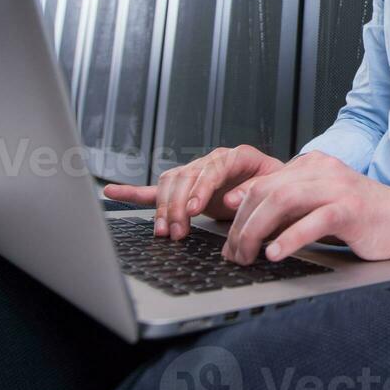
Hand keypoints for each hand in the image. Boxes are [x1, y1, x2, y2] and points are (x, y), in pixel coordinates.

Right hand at [102, 145, 283, 239]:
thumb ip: (255, 190)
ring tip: (163, 232)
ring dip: (163, 209)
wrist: (277, 185)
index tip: (194, 209)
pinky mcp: (185, 187)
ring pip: (170, 184)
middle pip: (186, 178)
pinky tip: (111, 191)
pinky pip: (155, 187)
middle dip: (178, 207)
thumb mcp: (277, 186)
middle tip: (177, 233)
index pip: (213, 169)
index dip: (201, 189)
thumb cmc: (278, 185)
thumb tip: (231, 200)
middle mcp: (213, 160)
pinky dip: (132, 191)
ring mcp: (196, 172)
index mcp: (238, 156)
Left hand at [220, 150, 389, 264]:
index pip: (263, 182)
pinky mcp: (353, 208)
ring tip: (249, 256)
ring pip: (283, 201)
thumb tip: (243, 213)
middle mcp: (323, 170)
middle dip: (243, 226)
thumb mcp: (319, 205)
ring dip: (258, 231)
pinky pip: (314, 220)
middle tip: (235, 255)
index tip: (227, 237)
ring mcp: (339, 187)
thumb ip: (288, 205)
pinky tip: (276, 254)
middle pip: (267, 191)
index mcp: (313, 166)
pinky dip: (289, 238)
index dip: (239, 210)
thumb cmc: (364, 217)